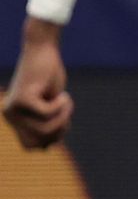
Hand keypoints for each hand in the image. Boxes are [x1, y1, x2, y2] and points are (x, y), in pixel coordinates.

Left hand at [5, 22, 72, 149]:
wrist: (42, 50)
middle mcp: (9, 115)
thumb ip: (45, 124)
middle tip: (67, 112)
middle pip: (39, 142)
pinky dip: (62, 106)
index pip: (31, 146)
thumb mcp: (50, 104)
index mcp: (13, 118)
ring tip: (66, 101)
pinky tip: (63, 95)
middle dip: (59, 131)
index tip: (63, 121)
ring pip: (44, 129)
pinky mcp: (23, 99)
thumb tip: (45, 148)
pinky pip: (47, 114)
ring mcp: (14, 108)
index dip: (51, 140)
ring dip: (63, 117)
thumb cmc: (49, 76)